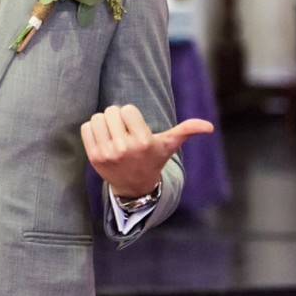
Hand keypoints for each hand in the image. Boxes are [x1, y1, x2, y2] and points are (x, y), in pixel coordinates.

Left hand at [81, 104, 213, 197]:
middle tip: (124, 131)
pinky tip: (104, 139)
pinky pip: (86, 128)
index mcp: (143, 142)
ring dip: (104, 123)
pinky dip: (93, 130)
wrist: (134, 186)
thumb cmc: (152, 159)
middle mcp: (124, 148)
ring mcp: (107, 153)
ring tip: (114, 134)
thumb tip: (208, 126)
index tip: (136, 127)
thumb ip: (186, 131)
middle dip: (117, 117)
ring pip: (97, 118)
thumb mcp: (169, 146)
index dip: (131, 115)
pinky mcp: (93, 156)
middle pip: (111, 111)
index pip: (127, 109)